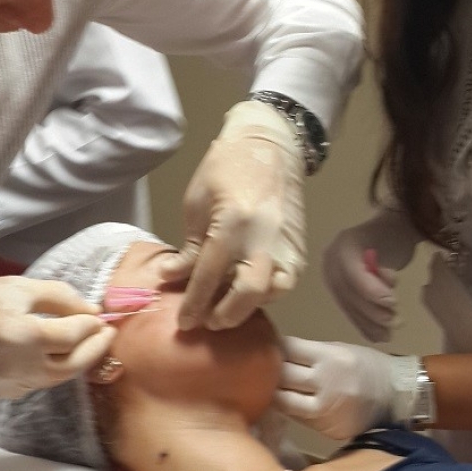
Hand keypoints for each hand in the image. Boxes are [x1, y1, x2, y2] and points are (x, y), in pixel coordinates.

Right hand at [0, 277, 115, 397]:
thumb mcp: (16, 287)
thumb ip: (58, 297)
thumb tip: (90, 310)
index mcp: (27, 338)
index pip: (74, 335)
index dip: (92, 325)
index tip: (101, 315)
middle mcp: (25, 368)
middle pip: (75, 364)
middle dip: (96, 348)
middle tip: (108, 333)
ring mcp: (16, 385)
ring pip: (61, 378)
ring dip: (80, 362)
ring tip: (90, 344)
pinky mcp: (7, 393)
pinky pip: (42, 383)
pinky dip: (57, 370)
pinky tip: (60, 356)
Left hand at [161, 101, 305, 330]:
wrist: (269, 146)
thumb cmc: (224, 169)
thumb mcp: (196, 205)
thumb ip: (190, 248)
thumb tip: (172, 277)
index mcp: (233, 223)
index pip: (209, 276)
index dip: (194, 304)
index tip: (183, 324)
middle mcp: (263, 238)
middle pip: (248, 293)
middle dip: (226, 315)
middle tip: (208, 322)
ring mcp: (286, 244)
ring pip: (273, 292)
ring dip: (249, 307)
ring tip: (227, 309)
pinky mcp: (299, 247)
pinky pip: (286, 281)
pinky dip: (268, 293)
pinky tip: (249, 293)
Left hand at [276, 336, 418, 439]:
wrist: (398, 397)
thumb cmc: (366, 367)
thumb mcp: (338, 350)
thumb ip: (308, 354)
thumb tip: (275, 354)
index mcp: (330, 358)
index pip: (287, 349)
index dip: (273, 348)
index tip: (265, 347)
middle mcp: (326, 384)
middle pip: (282, 376)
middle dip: (269, 370)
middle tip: (261, 368)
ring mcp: (326, 410)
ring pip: (283, 401)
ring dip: (274, 393)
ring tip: (267, 388)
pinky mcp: (327, 430)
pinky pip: (298, 418)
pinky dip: (290, 409)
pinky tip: (287, 402)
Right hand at [322, 210, 420, 342]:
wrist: (389, 232)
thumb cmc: (396, 234)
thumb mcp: (395, 244)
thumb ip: (388, 271)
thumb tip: (385, 301)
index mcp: (343, 246)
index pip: (352, 274)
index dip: (370, 291)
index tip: (392, 303)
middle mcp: (331, 263)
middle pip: (347, 294)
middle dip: (371, 311)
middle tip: (395, 322)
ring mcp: (333, 278)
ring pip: (347, 306)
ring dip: (368, 323)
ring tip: (389, 334)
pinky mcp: (339, 291)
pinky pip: (348, 310)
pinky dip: (363, 325)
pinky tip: (377, 336)